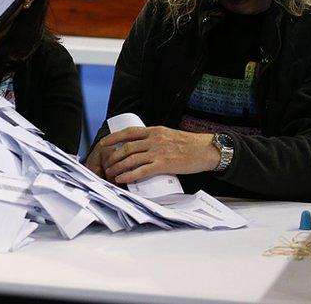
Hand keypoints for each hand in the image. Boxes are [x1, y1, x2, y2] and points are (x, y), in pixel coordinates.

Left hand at [90, 126, 219, 184]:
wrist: (206, 150)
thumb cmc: (189, 144)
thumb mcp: (168, 134)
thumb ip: (154, 138)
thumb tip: (140, 145)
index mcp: (154, 131)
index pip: (128, 132)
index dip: (114, 137)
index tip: (104, 143)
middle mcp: (153, 140)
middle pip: (126, 148)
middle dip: (113, 157)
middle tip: (106, 164)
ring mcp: (158, 152)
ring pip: (131, 159)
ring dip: (118, 167)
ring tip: (111, 173)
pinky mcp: (164, 165)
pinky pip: (142, 171)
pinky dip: (129, 175)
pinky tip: (122, 179)